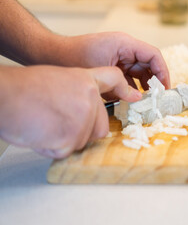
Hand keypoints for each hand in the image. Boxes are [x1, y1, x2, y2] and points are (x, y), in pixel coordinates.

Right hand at [0, 65, 140, 158]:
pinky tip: (41, 133)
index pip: (113, 79)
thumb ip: (78, 93)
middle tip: (59, 122)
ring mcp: (83, 119)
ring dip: (66, 139)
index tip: (133, 96)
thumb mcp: (58, 79)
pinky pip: (67, 150)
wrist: (6, 96)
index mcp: (86, 81)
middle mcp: (89, 99)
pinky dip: (54, 147)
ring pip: (84, 141)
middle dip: (84, 130)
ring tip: (46, 124)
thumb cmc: (24, 88)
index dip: (124, 88)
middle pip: (101, 127)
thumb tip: (86, 108)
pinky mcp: (71, 138)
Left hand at [56, 32, 169, 90]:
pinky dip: (131, 88)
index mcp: (125, 44)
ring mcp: (118, 57)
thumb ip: (123, 86)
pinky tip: (131, 101)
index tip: (165, 89)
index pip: (153, 55)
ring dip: (143, 87)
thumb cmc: (73, 57)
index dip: (163, 72)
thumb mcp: (102, 72)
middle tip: (158, 100)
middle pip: (149, 65)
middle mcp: (125, 49)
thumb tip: (138, 99)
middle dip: (155, 82)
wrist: (51, 55)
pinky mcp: (112, 66)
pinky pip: (128, 77)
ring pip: (139, 73)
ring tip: (146, 103)